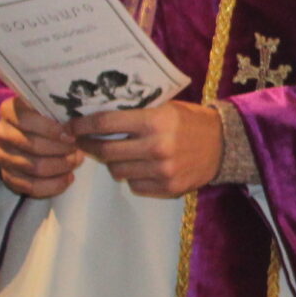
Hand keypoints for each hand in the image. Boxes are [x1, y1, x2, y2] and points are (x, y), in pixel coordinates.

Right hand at [0, 97, 80, 197]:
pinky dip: (53, 185)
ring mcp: (3, 157)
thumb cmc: (47, 119)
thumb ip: (59, 110)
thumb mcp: (50, 108)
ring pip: (34, 167)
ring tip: (76, 160)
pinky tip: (68, 178)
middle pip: (32, 145)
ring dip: (61, 166)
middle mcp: (2, 134)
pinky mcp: (8, 177)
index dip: (51, 129)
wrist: (31, 134)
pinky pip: (30, 187)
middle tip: (77, 149)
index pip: (26, 120)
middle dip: (60, 149)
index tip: (71, 134)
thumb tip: (78, 123)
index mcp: (8, 111)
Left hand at [72, 100, 223, 198]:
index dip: (83, 126)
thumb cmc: (190, 121)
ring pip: (118, 171)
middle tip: (85, 142)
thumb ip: (137, 114)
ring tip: (120, 154)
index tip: (71, 126)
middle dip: (90, 146)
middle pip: (107, 151)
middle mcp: (156, 147)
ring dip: (114, 163)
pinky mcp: (167, 188)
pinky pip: (135, 185)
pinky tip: (142, 167)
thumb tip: (97, 118)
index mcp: (154, 121)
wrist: (225, 144)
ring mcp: (162, 171)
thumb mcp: (165, 108)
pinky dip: (133, 177)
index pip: (106, 124)